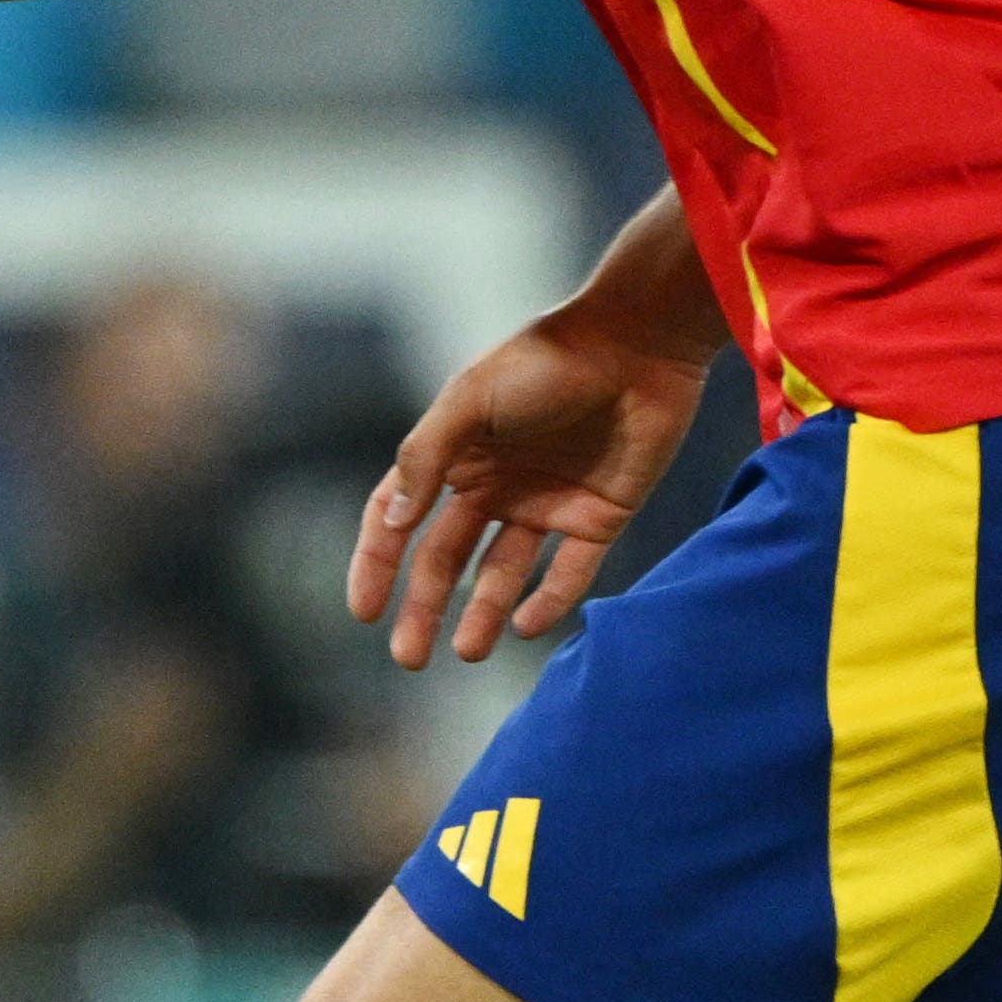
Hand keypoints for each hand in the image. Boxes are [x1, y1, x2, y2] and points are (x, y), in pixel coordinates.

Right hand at [351, 303, 710, 668]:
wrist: (637, 344)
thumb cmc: (545, 361)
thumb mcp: (468, 400)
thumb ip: (426, 459)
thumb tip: (392, 522)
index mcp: (455, 457)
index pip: (399, 521)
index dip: (377, 564)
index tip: (363, 611)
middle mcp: (494, 486)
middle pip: (446, 560)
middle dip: (423, 610)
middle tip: (409, 658)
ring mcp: (545, 503)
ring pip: (502, 574)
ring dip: (481, 614)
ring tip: (468, 653)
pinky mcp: (598, 516)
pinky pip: (569, 571)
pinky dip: (547, 600)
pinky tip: (525, 625)